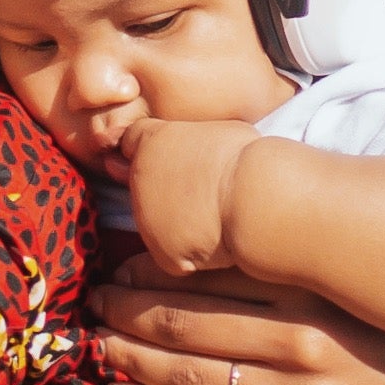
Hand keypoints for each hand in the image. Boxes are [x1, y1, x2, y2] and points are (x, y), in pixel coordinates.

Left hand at [86, 260, 384, 384]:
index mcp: (312, 289)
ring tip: (101, 345)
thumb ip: (285, 247)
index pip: (209, 277)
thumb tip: (206, 225)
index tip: (119, 266)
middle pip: (191, 327)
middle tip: (94, 303)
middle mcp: (305, 345)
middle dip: (130, 315)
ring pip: (195, 378)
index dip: (152, 273)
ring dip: (137, 360)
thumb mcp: (345, 266)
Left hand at [122, 115, 258, 274]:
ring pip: (159, 221)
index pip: (131, 141)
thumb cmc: (245, 160)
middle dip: (167, 189)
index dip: (151, 150)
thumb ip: (188, 135)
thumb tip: (181, 142)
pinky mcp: (162, 251)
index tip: (170, 158)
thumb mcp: (218, 131)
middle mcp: (140, 179)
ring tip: (215, 215)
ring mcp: (147, 218)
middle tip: (203, 191)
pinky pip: (175, 253)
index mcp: (152, 142)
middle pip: (145, 185)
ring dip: (180, 220)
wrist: (253, 199)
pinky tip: (215, 240)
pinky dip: (192, 251)